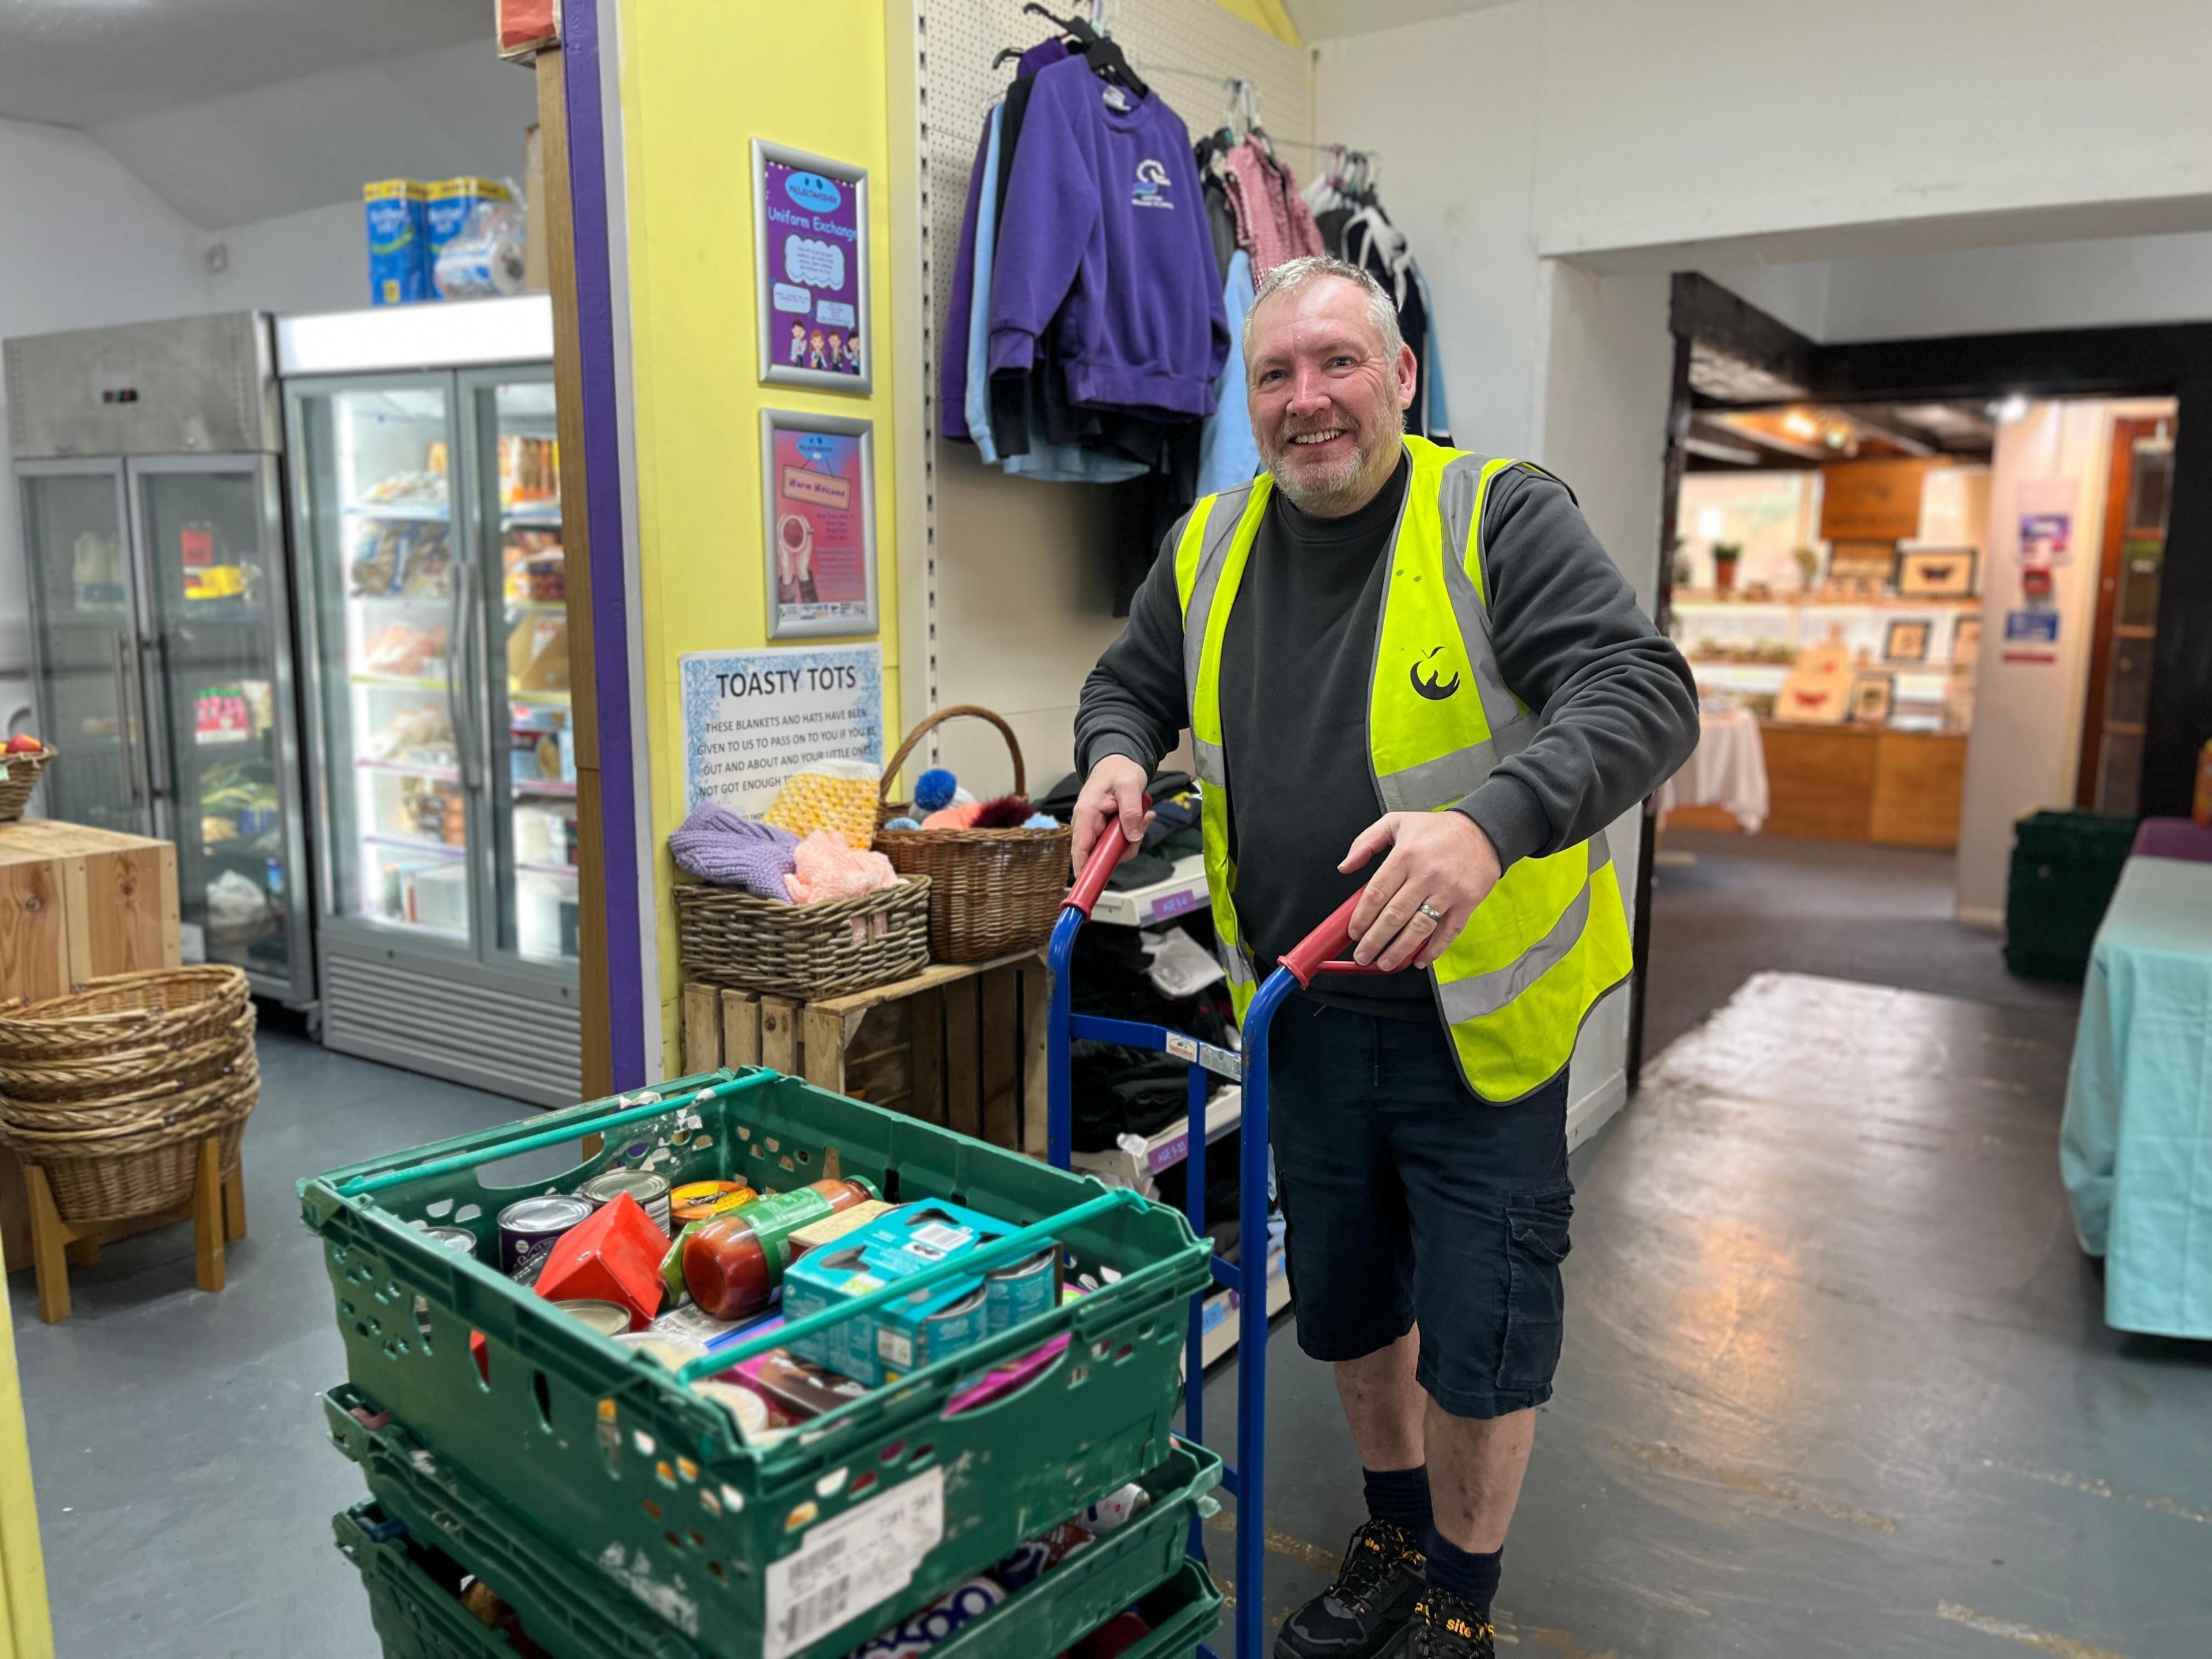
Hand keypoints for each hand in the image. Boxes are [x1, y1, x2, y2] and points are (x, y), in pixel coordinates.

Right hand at [1071, 755, 1153, 875]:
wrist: (1118, 761)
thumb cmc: (1119, 769)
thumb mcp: (1130, 785)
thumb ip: (1131, 811)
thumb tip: (1132, 836)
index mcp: (1087, 813)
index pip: (1080, 847)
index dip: (1083, 867)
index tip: (1090, 882)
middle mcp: (1088, 823)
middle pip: (1100, 853)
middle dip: (1123, 848)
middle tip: (1140, 830)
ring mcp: (1096, 827)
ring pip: (1112, 849)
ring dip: (1132, 839)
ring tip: (1144, 817)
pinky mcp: (1106, 829)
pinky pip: (1119, 842)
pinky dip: (1133, 833)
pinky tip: (1143, 817)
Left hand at [1339, 811, 1502, 970]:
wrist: (1483, 831)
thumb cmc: (1437, 829)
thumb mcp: (1396, 822)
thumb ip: (1365, 842)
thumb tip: (1344, 867)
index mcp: (1406, 855)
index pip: (1377, 892)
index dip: (1362, 917)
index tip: (1354, 932)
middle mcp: (1426, 874)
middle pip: (1395, 915)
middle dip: (1375, 940)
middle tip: (1362, 955)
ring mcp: (1449, 890)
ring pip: (1419, 928)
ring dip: (1399, 950)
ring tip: (1384, 963)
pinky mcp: (1467, 902)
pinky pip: (1448, 932)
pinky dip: (1433, 950)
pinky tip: (1419, 960)